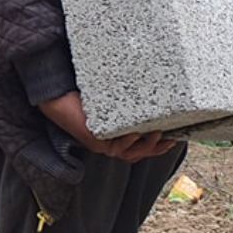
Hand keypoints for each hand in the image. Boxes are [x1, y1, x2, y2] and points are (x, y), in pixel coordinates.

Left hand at [39, 92, 176, 162]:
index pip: (140, 149)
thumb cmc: (84, 95)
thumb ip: (127, 99)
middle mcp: (109, 144)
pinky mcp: (93, 141)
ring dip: (143, 147)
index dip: (158, 148)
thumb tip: (148, 77)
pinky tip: (133, 133)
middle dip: (154, 150)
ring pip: (127, 153)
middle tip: (169, 140)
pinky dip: (125, 142)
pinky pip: (113, 146)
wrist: (58, 96)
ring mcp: (101, 144)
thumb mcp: (111, 98)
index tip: (174, 140)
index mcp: (115, 137)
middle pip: (136, 155)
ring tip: (155, 134)